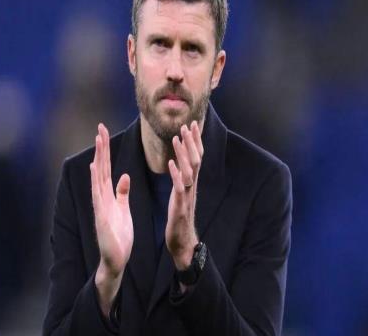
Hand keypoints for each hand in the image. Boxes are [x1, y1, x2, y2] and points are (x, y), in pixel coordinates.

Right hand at [90, 123, 132, 315]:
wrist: (115, 259)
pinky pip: (98, 194)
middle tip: (100, 127)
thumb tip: (124, 175)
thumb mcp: (123, 209)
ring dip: (98, 157)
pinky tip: (95, 166)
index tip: (104, 133)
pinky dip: (96, 179)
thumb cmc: (119, 235)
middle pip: (100, 167)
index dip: (105, 151)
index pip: (105, 168)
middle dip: (101, 147)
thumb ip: (122, 192)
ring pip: (98, 176)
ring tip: (98, 140)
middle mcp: (101, 197)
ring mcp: (100, 205)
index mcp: (108, 195)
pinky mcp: (102, 215)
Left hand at [165, 121, 202, 270]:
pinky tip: (171, 164)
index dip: (195, 142)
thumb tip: (180, 162)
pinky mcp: (180, 206)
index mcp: (190, 183)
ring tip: (177, 138)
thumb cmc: (179, 217)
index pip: (196, 158)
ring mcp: (187, 196)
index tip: (192, 125)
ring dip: (184, 154)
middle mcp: (191, 187)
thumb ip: (182, 178)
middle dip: (192, 142)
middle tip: (187, 125)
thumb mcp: (181, 194)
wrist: (182, 242)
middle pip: (196, 160)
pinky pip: (179, 188)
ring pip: (190, 171)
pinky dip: (176, 175)